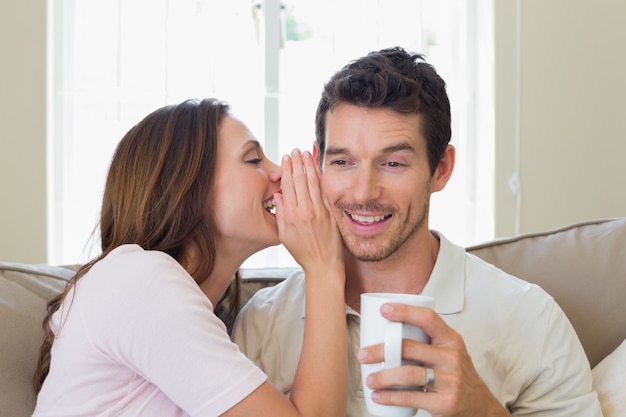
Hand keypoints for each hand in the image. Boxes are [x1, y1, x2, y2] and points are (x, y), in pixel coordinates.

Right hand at [274, 149, 343, 274]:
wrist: (323, 265)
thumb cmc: (303, 253)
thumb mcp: (285, 236)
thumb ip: (281, 215)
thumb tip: (278, 196)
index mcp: (291, 217)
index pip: (288, 186)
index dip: (287, 170)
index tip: (286, 159)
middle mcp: (305, 212)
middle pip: (300, 181)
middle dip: (297, 163)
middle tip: (296, 151)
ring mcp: (319, 212)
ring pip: (313, 183)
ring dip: (309, 166)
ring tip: (306, 153)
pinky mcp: (330, 213)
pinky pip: (324, 191)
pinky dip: (321, 177)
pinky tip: (318, 167)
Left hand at [358, 303, 510, 416]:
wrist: (480, 407)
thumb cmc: (456, 375)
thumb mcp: (450, 352)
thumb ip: (427, 341)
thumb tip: (386, 330)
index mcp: (451, 339)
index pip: (428, 318)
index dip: (405, 311)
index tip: (384, 310)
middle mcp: (452, 357)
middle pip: (409, 348)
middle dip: (380, 351)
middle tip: (363, 354)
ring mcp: (450, 380)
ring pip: (408, 373)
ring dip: (382, 377)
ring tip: (369, 379)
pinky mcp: (445, 402)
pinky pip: (411, 397)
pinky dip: (390, 397)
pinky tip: (378, 396)